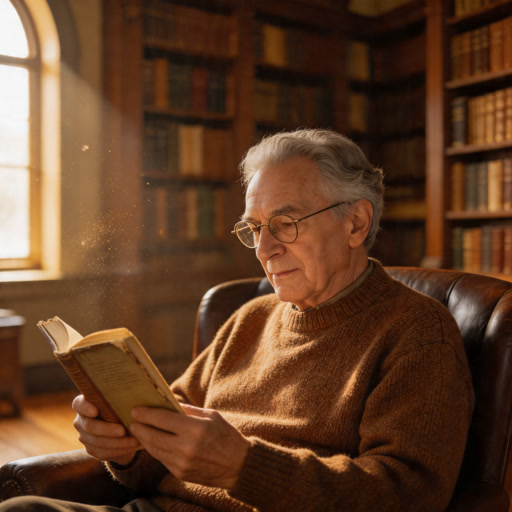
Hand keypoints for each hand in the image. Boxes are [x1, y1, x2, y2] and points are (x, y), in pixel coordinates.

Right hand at [72, 395, 138, 464]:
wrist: (121, 427)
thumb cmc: (122, 406)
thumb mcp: (120, 400)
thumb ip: (119, 396)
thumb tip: (133, 390)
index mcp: (85, 404)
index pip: (79, 404)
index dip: (85, 408)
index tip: (95, 411)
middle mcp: (81, 421)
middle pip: (90, 426)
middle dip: (107, 429)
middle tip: (123, 430)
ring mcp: (85, 437)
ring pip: (98, 442)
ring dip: (117, 442)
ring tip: (133, 441)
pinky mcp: (92, 450)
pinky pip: (104, 452)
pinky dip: (119, 450)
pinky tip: (131, 447)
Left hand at [130, 404, 249, 489]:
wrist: (237, 465)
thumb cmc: (225, 435)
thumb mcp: (210, 415)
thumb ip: (188, 410)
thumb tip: (168, 402)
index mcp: (195, 428)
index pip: (162, 419)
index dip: (146, 414)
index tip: (135, 410)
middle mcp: (186, 447)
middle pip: (153, 435)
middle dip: (140, 427)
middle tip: (132, 419)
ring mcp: (182, 463)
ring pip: (154, 449)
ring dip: (144, 439)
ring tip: (138, 430)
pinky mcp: (180, 473)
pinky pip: (162, 459)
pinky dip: (155, 449)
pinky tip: (152, 442)